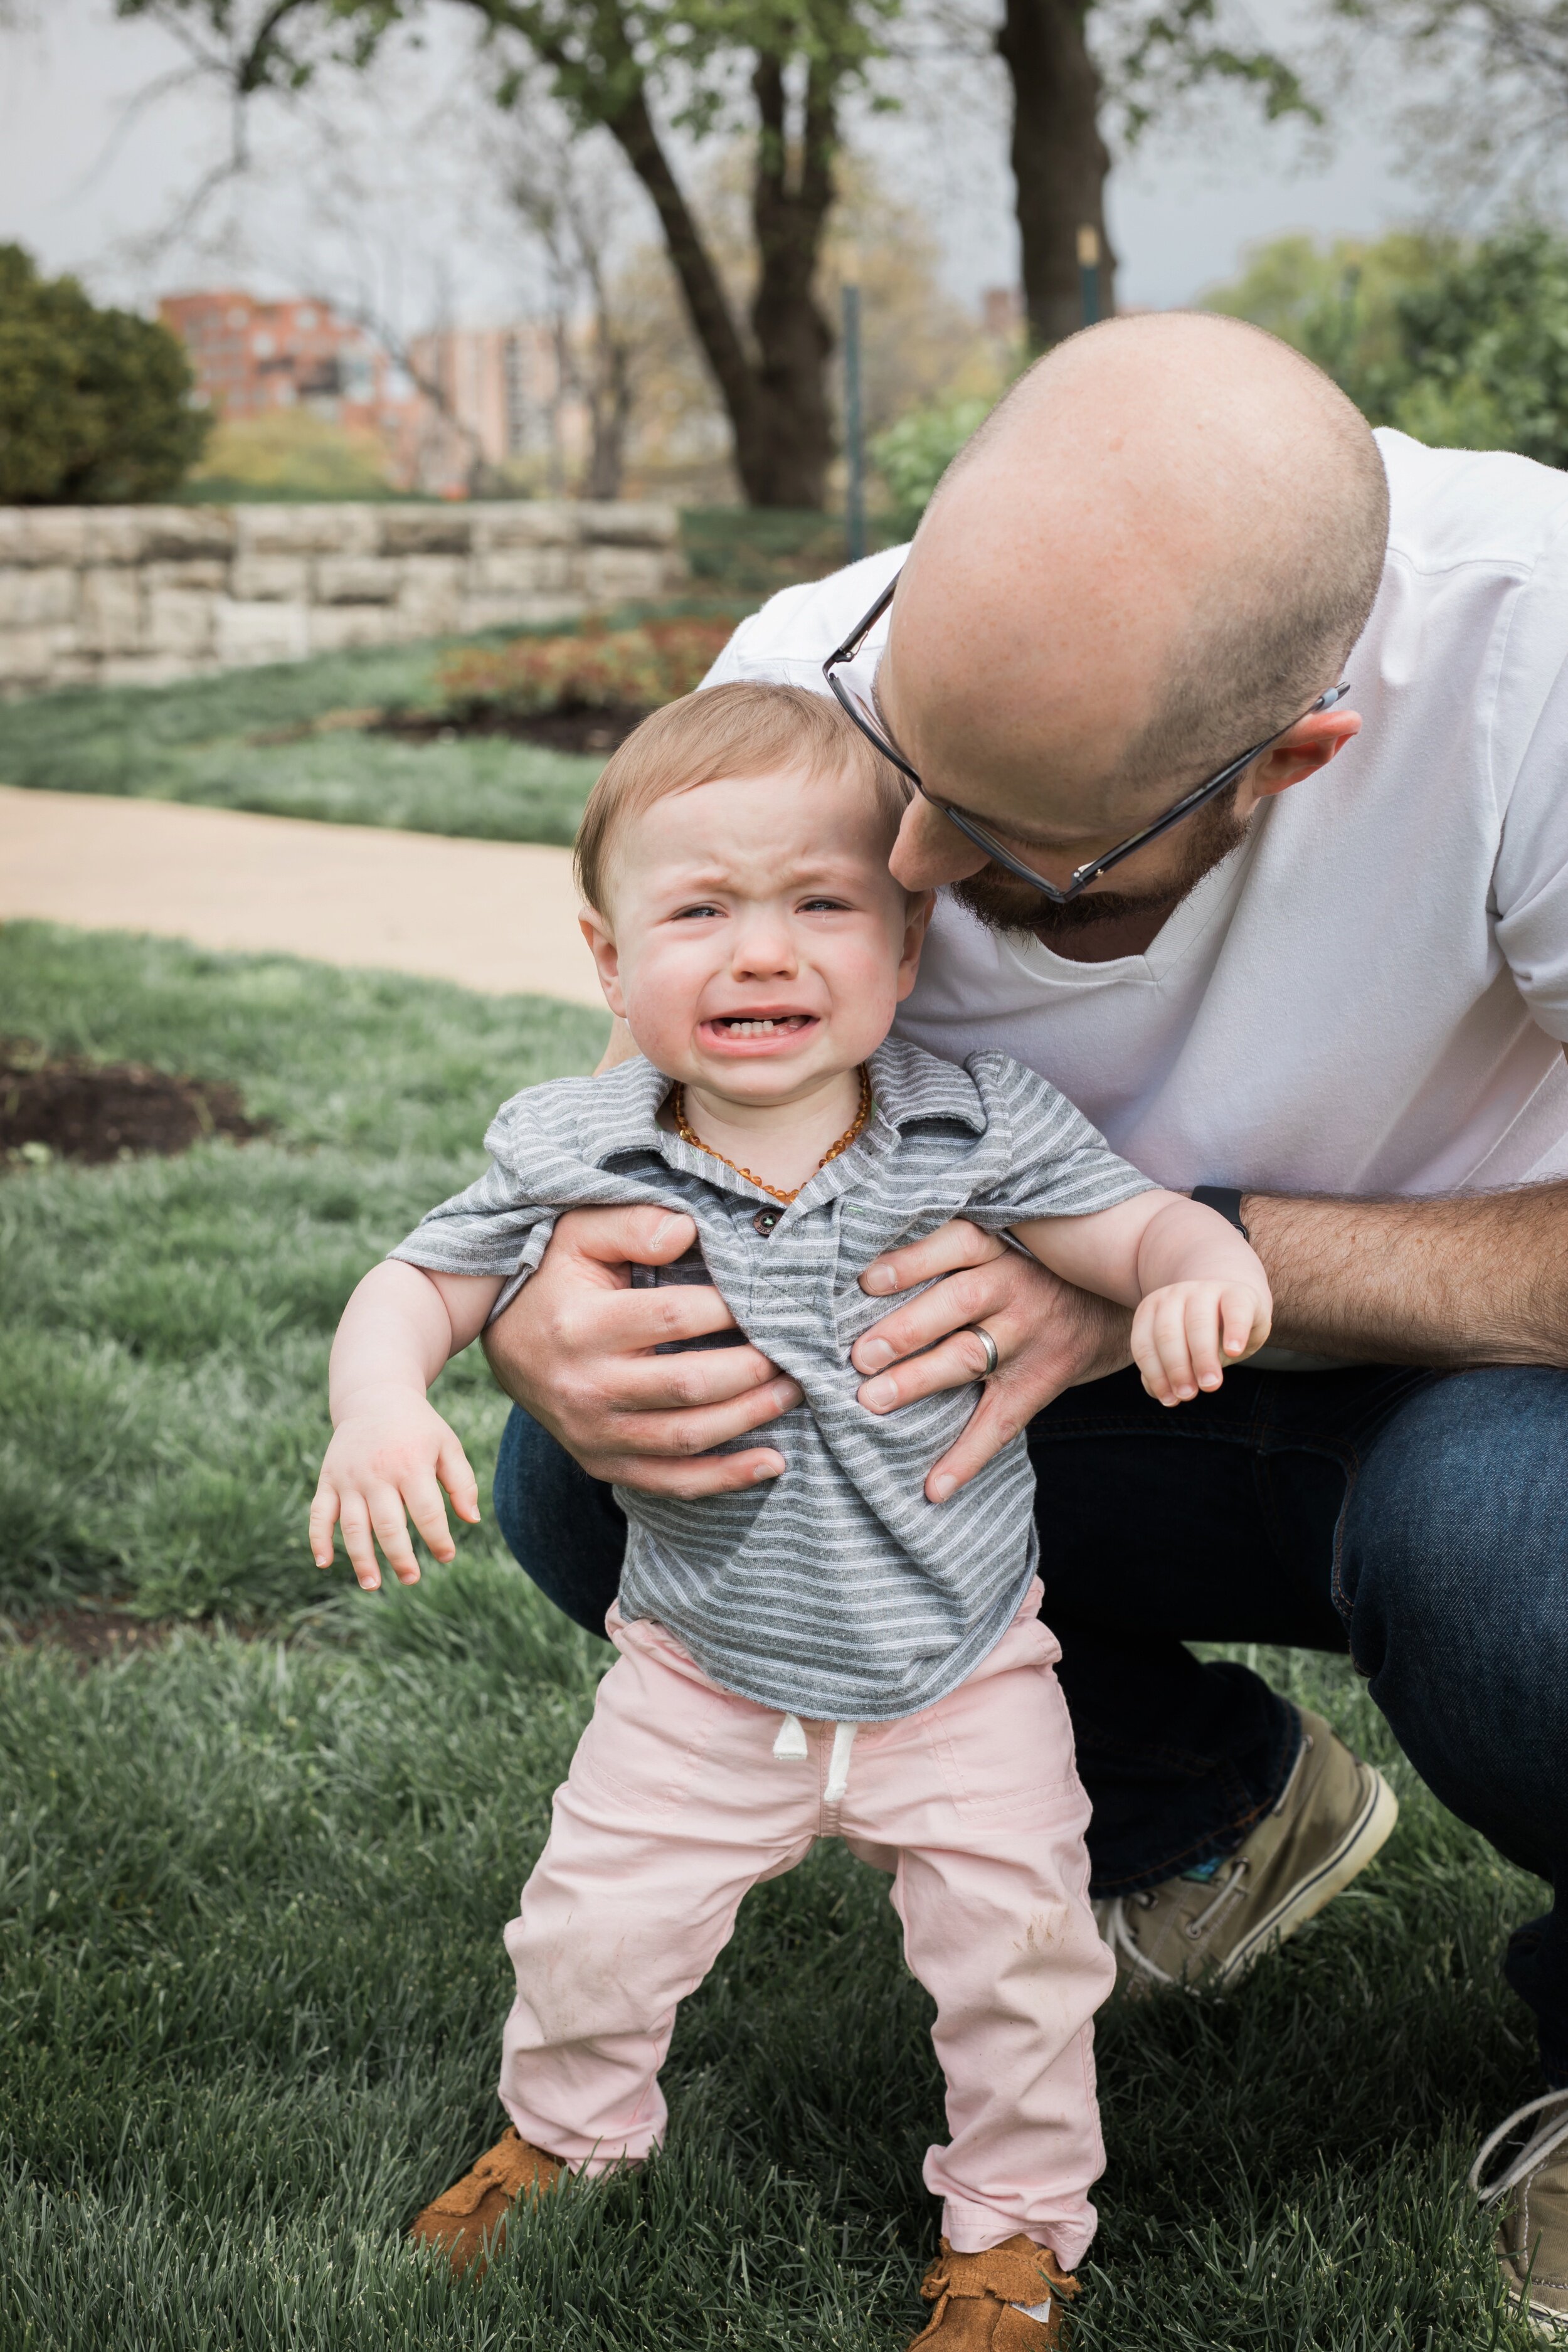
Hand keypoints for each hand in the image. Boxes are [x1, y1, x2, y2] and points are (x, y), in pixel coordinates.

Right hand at [309, 1386, 479, 1590]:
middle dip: (400, 1558)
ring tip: (374, 1585)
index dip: (438, 1539)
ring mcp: (349, 1478)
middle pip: (388, 1526)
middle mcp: (377, 1473)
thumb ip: (462, 1482)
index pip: (427, 1512)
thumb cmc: (418, 1428)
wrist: (375, 1397)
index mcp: (411, 1464)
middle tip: (411, 1579)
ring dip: (361, 1559)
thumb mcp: (447, 1445)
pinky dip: (318, 1539)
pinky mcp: (328, 1480)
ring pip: (352, 1526)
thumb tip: (471, 1520)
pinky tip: (324, 1563)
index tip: (447, 1556)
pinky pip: (319, 1513)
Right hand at [481, 1204, 802, 1498]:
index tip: (769, 1298)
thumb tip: (690, 1232)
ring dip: (751, 1418)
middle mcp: (586, 1386)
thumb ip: (633, 1223)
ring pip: (687, 1437)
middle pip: (688, 1384)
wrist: (505, 1344)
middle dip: (755, 1370)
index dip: (731, 1308)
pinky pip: (671, 1483)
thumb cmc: (558, 1279)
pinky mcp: (601, 1464)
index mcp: (582, 1325)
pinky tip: (772, 1463)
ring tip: (794, 1391)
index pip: (674, 1318)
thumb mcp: (580, 1234)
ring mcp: (593, 1433)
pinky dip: (726, 1478)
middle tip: (798, 1351)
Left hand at [851, 1220, 1133, 1501]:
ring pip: (970, 1357)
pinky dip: (967, 1457)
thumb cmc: (1032, 1269)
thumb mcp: (1005, 1245)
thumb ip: (950, 1250)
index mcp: (1000, 1249)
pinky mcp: (1039, 1383)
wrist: (1115, 1305)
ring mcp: (1030, 1338)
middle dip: (907, 1329)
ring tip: (873, 1400)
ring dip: (920, 1380)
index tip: (868, 1280)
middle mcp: (1016, 1287)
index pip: (957, 1244)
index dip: (914, 1260)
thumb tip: (864, 1269)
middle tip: (860, 1355)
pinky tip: (935, 1488)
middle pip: (958, 1302)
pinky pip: (1001, 1424)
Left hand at [1131, 1281, 1270, 1405]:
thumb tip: (1165, 1396)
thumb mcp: (1181, 1354)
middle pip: (1167, 1333)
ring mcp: (1206, 1290)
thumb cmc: (1203, 1338)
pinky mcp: (1238, 1293)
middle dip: (1176, 1368)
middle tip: (1188, 1395)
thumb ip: (1165, 1372)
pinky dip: (1234, 1332)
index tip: (1170, 1400)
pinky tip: (1233, 1352)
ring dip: (1202, 1358)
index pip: (1144, 1344)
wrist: (1237, 1307)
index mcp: (1152, 1309)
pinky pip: (1235, 1310)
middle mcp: (1175, 1295)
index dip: (1155, 1375)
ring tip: (1210, 1385)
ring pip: (1198, 1323)